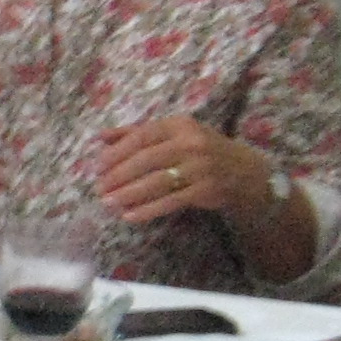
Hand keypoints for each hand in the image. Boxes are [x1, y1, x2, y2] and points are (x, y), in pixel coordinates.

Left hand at [92, 115, 264, 224]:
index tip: (98, 165)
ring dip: (129, 194)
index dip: (118, 151)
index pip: (143, 135)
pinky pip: (170, 201)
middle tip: (99, 188)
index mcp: (179, 125)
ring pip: (157, 182)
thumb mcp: (174, 134)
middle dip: (119, 175)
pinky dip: (148, 209)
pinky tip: (130, 216)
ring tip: (108, 202)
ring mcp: (199, 167)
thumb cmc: (200, 150)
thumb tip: (101, 136)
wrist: (243, 170)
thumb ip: (138, 133)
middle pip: (147, 159)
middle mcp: (190, 143)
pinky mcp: (204, 190)